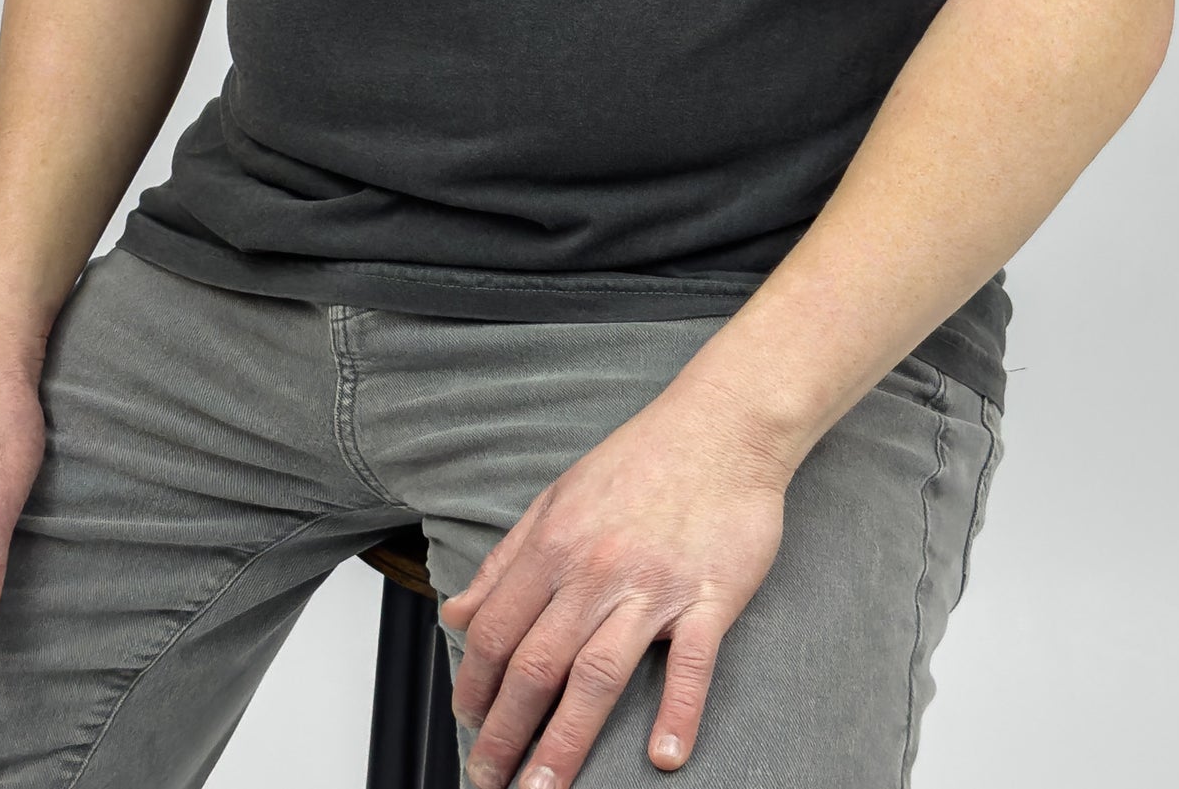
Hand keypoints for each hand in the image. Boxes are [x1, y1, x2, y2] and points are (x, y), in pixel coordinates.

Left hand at [439, 383, 791, 788]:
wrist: (723, 426)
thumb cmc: (641, 460)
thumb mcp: (557, 498)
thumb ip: (506, 560)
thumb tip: (456, 613)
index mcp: (555, 544)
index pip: (495, 630)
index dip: (473, 685)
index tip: (467, 723)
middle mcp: (597, 570)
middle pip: (537, 666)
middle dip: (505, 733)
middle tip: (488, 780)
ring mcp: (654, 586)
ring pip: (599, 677)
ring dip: (566, 744)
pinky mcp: (710, 596)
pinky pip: (692, 663)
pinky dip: (678, 712)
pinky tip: (665, 756)